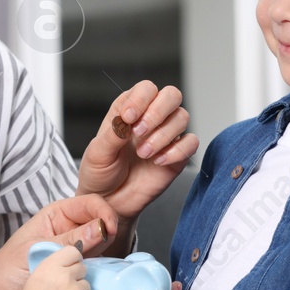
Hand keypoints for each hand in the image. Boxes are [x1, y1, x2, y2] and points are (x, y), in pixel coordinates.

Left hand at [0, 194, 118, 289]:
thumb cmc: (6, 273)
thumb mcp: (36, 252)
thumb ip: (67, 241)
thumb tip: (100, 228)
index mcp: (56, 216)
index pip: (89, 203)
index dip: (103, 213)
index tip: (109, 229)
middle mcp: (68, 229)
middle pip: (99, 221)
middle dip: (107, 231)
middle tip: (106, 247)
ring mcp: (74, 251)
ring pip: (101, 243)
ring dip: (105, 251)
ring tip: (96, 262)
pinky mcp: (77, 271)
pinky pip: (96, 265)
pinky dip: (100, 269)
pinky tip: (96, 275)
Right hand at [0, 245, 99, 289]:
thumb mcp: (36, 277)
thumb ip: (53, 265)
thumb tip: (73, 256)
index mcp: (50, 266)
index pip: (73, 251)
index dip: (71, 260)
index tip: (67, 269)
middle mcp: (64, 277)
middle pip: (82, 267)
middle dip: (75, 276)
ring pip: (87, 284)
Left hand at [76, 81, 199, 234]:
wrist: (109, 201)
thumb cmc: (100, 173)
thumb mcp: (97, 153)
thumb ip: (112, 134)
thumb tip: (126, 120)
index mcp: (129, 109)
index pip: (146, 88)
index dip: (140, 99)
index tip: (127, 119)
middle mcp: (150, 118)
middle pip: (171, 95)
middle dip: (157, 112)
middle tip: (138, 133)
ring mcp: (166, 136)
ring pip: (182, 117)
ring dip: (162, 135)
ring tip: (142, 154)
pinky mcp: (177, 155)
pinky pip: (191, 143)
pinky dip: (177, 151)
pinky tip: (158, 162)